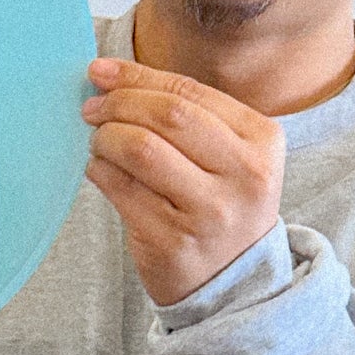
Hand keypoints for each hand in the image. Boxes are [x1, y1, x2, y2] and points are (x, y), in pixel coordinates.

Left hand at [82, 57, 284, 306]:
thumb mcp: (230, 155)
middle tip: (92, 108)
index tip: (100, 71)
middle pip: (166, 115)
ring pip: (139, 149)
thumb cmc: (221, 203)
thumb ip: (185, 113)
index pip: (189, 92)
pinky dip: (100, 170)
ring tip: (98, 141)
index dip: (136, 76)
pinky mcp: (173, 242)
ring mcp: (209, 212)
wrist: (235, 283)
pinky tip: (100, 169)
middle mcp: (244, 175)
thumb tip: (109, 76)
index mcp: (263, 141)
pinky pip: (120, 189)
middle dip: (118, 103)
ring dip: (105, 137)